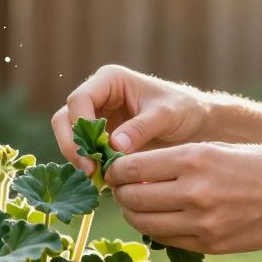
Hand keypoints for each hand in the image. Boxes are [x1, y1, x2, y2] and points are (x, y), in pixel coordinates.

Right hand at [52, 65, 214, 174]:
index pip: (80, 99)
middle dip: (71, 144)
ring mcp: (95, 118)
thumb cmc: (184, 110)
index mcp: (109, 80)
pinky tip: (102, 181)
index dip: (79, 124)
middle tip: (88, 170)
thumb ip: (141, 128)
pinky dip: (88, 166)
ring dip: (77, 157)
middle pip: (65, 118)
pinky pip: (82, 151)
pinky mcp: (98, 139)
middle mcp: (97, 96)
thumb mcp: (166, 116)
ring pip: (68, 136)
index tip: (94, 151)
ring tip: (95, 178)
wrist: (195, 125)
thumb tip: (113, 146)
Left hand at [107, 142, 261, 253]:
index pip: (132, 168)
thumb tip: (132, 169)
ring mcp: (202, 223)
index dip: (115, 170)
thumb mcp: (218, 148)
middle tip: (121, 188)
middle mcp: (195, 191)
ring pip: (144, 222)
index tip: (114, 169)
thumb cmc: (260, 165)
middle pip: (132, 197)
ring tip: (138, 204)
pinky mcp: (209, 244)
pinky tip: (161, 218)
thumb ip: (176, 159)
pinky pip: (166, 239)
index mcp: (195, 158)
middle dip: (120, 193)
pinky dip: (156, 229)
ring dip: (134, 213)